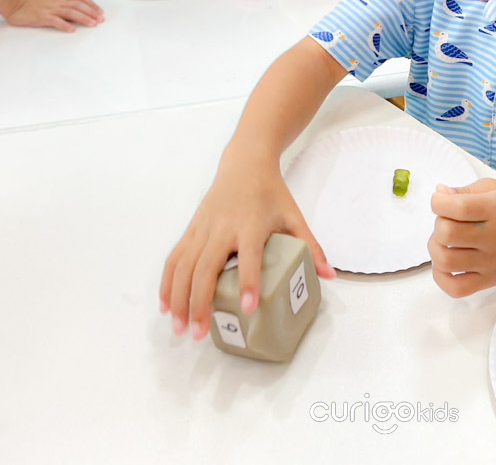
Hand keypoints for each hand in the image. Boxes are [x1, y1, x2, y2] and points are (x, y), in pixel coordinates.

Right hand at [3, 0, 103, 30]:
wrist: (16, 2)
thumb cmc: (34, 1)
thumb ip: (64, 2)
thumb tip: (78, 8)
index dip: (92, 4)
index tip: (100, 12)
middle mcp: (58, 2)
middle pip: (79, 5)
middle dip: (92, 12)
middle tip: (101, 19)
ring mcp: (50, 9)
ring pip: (71, 12)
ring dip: (83, 18)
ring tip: (93, 24)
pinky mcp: (42, 17)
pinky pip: (55, 21)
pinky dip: (65, 25)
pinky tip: (72, 30)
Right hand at [159, 158, 333, 339]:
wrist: (245, 163)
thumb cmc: (271, 193)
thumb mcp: (293, 216)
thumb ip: (310, 246)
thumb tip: (329, 276)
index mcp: (252, 224)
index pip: (250, 255)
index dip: (249, 281)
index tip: (249, 308)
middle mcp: (223, 227)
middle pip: (206, 267)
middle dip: (200, 302)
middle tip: (199, 333)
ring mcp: (203, 228)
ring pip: (184, 266)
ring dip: (179, 298)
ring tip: (181, 328)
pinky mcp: (192, 229)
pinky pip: (175, 258)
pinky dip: (168, 282)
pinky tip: (166, 305)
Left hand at [429, 178, 495, 296]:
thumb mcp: (493, 189)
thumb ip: (464, 191)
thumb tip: (439, 193)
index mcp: (494, 210)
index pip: (457, 207)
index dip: (438, 202)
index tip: (439, 200)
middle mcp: (492, 238)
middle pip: (447, 233)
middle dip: (438, 223)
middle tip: (447, 220)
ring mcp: (490, 263)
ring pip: (446, 260)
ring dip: (436, 248)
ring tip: (445, 241)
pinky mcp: (489, 280)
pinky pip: (457, 288)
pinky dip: (441, 277)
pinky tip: (444, 264)